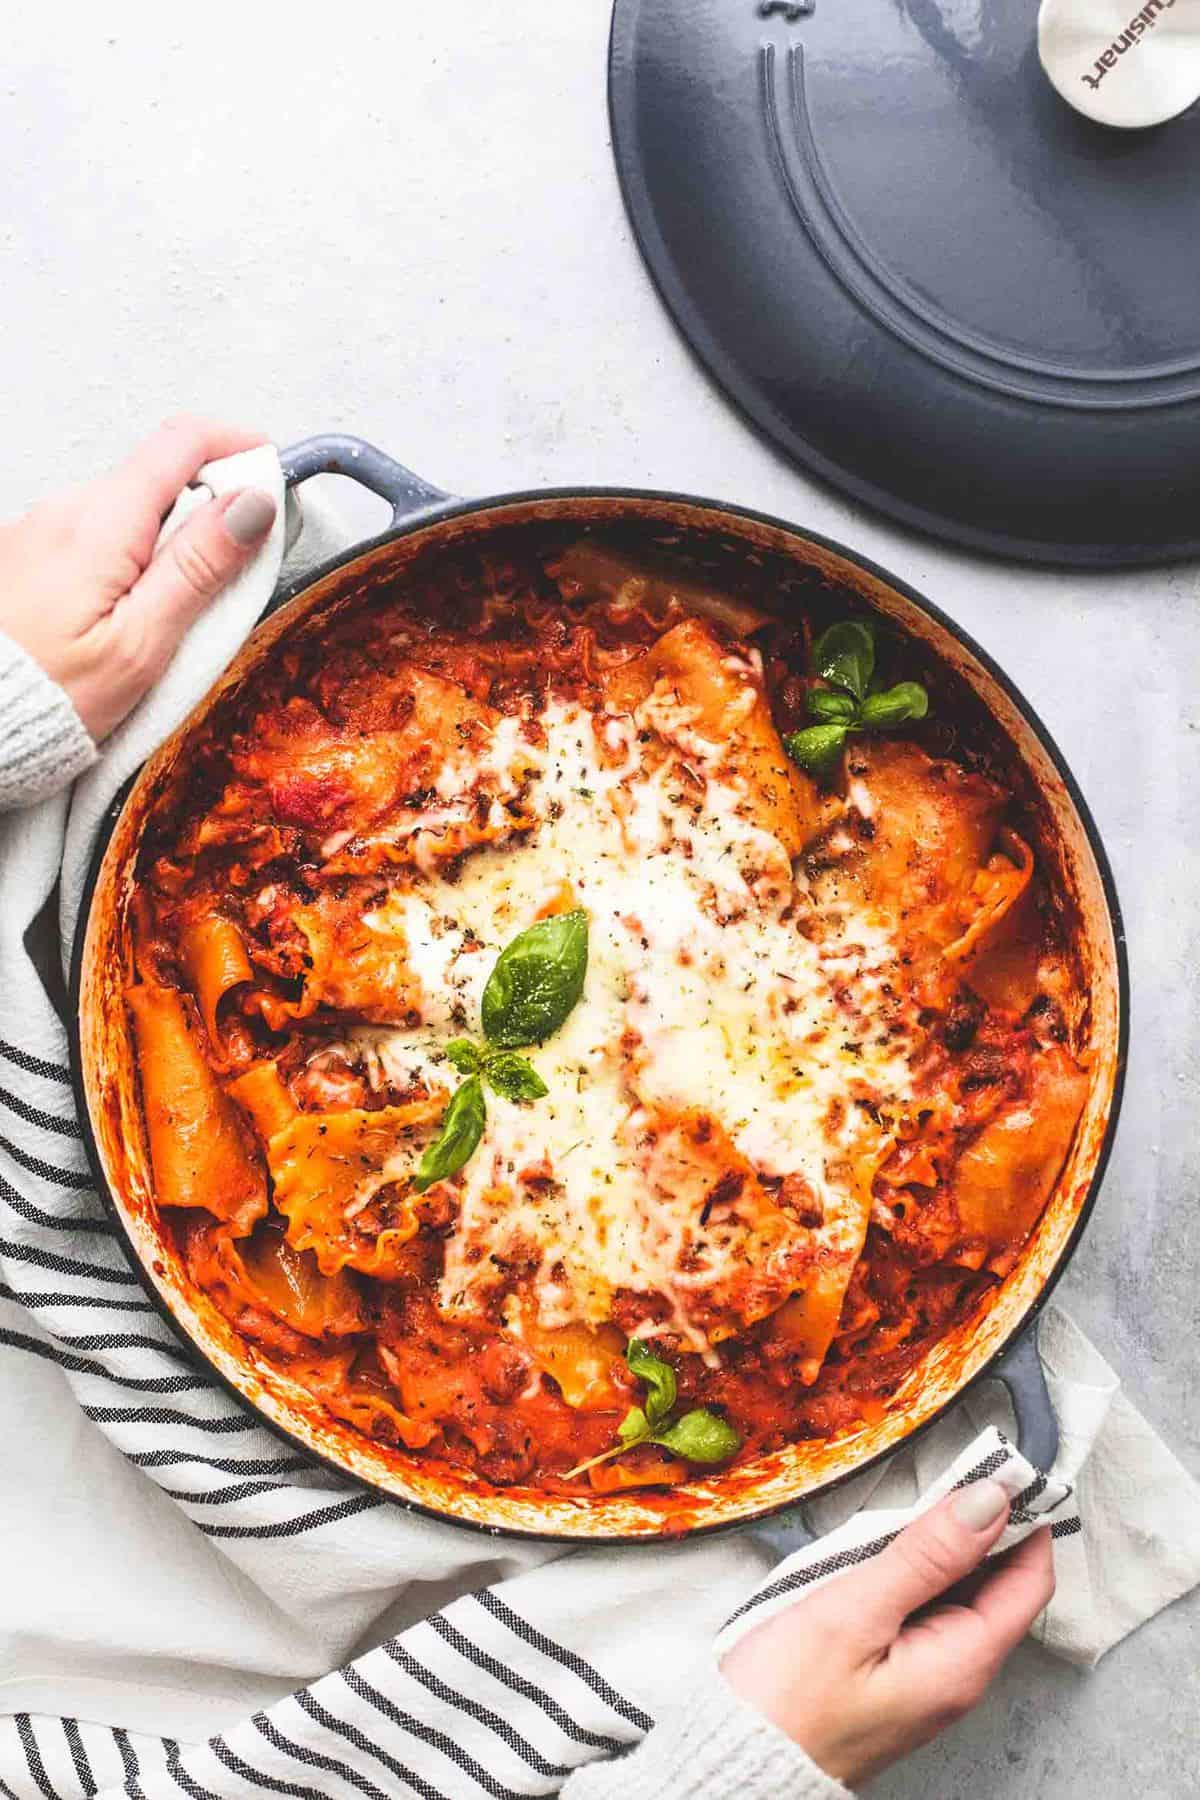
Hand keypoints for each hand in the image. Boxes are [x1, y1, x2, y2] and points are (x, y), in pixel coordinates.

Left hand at [0, 415, 276, 741]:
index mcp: (101, 522)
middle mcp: (65, 509)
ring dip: (166, 543)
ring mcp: (41, 528)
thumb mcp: (144, 642)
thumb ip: (200, 566)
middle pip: (160, 477)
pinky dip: (128, 561)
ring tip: (172, 614)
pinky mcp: (29, 553)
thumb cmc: (50, 696)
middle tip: (231, 577)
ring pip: (129, 510)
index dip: (239, 449)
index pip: (184, 442)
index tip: (270, 482)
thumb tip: (252, 504)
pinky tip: (125, 617)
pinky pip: (96, 537)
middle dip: (207, 513)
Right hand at [721, 1481, 1054, 1788]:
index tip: (1001, 1467)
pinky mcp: (896, 1680)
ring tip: (903, 1512)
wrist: (738, 1762)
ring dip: (941, 1550)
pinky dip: (914, 1576)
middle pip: (998, 1588)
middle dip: (979, 1529)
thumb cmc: (788, 1698)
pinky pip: (926, 1615)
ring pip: (959, 1598)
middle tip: (943, 1476)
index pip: (1029, 1582)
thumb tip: (989, 1503)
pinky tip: (880, 1556)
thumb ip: (927, 1555)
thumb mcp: (856, 1610)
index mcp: (962, 1663)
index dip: (1025, 1521)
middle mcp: (957, 1677)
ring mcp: (927, 1682)